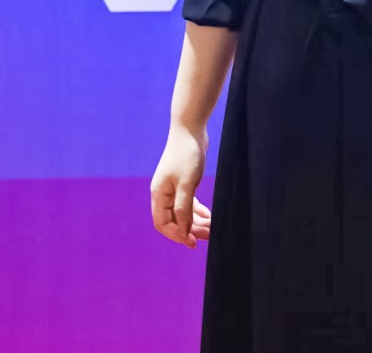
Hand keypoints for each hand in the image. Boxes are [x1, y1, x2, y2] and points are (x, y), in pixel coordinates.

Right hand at [150, 125, 211, 248]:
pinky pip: (187, 203)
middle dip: (190, 230)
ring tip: (212, 229)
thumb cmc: (187, 155)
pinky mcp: (182, 182)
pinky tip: (208, 215)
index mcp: (159, 194)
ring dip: (196, 222)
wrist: (190, 129)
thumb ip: (184, 208)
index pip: (163, 223)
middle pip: (174, 220)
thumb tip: (183, 230)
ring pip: (182, 212)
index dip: (176, 235)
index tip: (193, 242)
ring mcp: (172, 187)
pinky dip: (197, 211)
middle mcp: (163, 192)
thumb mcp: (187, 184)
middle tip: (208, 236)